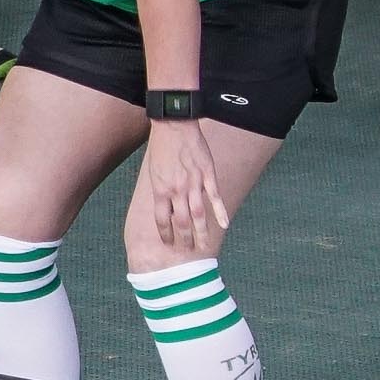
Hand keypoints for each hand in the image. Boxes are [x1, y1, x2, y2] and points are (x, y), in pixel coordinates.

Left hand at [130, 119, 234, 265]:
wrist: (174, 127)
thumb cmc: (162, 148)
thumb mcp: (155, 172)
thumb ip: (163, 190)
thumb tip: (168, 206)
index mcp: (161, 190)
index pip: (163, 219)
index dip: (166, 234)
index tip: (169, 244)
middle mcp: (177, 190)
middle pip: (182, 222)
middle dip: (184, 239)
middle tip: (188, 251)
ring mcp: (194, 183)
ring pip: (199, 214)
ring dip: (201, 233)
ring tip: (204, 247)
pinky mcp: (208, 175)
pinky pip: (215, 198)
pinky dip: (220, 213)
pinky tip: (224, 225)